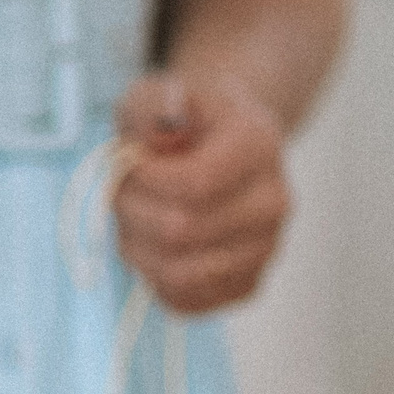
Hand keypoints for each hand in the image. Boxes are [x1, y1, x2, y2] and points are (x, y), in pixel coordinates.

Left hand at [110, 72, 292, 314]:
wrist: (222, 144)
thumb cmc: (181, 119)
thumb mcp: (156, 93)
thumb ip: (151, 105)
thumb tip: (160, 129)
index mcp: (258, 145)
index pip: (195, 184)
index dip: (143, 180)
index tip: (127, 164)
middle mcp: (274, 202)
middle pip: (180, 232)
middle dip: (130, 212)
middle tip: (120, 191)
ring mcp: (266, 249)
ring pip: (178, 274)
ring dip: (136, 248)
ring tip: (134, 218)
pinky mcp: (247, 285)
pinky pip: (185, 301)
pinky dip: (153, 277)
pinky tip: (154, 244)